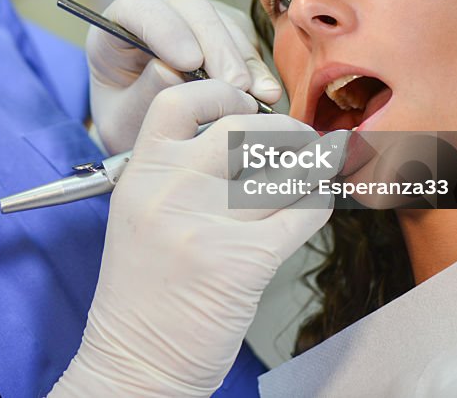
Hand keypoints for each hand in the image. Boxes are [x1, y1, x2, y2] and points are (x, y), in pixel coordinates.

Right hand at [51, 80, 342, 396]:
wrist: (135, 363)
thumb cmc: (142, 295)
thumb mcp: (142, 218)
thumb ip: (180, 176)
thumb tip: (247, 142)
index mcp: (141, 175)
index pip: (180, 101)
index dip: (220, 93)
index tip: (246, 104)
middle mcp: (170, 190)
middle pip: (242, 128)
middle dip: (285, 129)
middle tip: (301, 139)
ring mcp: (207, 224)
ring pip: (282, 170)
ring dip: (313, 164)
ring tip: (322, 166)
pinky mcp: (244, 261)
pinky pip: (303, 212)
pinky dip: (320, 202)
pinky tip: (319, 202)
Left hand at [87, 0, 281, 154]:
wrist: (148, 136)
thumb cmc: (126, 124)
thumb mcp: (123, 120)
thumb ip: (144, 95)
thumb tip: (172, 71)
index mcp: (116, 28)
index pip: (139, 6)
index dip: (166, 27)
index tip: (189, 62)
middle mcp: (158, 12)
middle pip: (191, 8)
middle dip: (217, 46)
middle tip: (235, 87)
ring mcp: (193, 19)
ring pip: (223, 20)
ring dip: (243, 59)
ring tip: (257, 96)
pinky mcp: (224, 31)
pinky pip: (245, 37)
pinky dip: (256, 66)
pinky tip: (264, 93)